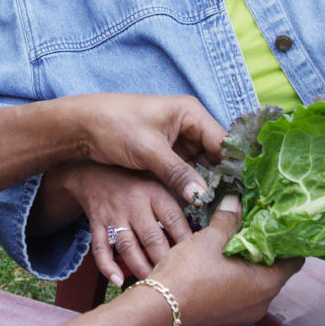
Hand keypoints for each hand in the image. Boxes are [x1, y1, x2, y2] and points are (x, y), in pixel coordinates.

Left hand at [58, 93, 225, 204]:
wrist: (82, 127)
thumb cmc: (114, 126)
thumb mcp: (147, 150)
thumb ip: (176, 173)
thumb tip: (202, 196)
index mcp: (191, 114)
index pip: (224, 141)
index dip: (234, 167)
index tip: (242, 192)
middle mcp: (190, 126)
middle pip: (218, 156)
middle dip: (224, 180)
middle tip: (232, 208)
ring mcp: (180, 142)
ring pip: (205, 168)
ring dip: (209, 187)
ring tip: (219, 211)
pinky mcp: (169, 156)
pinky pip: (189, 174)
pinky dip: (193, 188)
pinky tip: (200, 207)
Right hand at [67, 163, 192, 286]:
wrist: (94, 172)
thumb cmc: (134, 178)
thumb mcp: (158, 178)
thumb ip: (178, 196)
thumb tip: (207, 214)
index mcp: (153, 192)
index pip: (173, 219)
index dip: (185, 239)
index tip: (196, 256)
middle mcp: (134, 204)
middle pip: (151, 237)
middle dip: (164, 260)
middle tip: (176, 279)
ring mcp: (114, 215)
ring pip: (127, 246)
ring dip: (139, 267)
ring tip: (152, 283)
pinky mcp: (97, 224)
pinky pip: (100, 249)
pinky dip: (108, 267)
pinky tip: (118, 281)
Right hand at [141, 196, 302, 325]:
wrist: (159, 309)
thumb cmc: (189, 274)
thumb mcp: (211, 238)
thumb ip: (229, 218)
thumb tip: (236, 201)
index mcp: (267, 283)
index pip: (294, 260)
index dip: (287, 240)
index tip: (277, 224)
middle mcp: (262, 303)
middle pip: (276, 271)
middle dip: (266, 249)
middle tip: (255, 226)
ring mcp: (244, 313)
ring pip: (257, 283)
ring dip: (250, 263)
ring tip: (237, 241)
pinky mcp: (228, 317)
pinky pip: (241, 293)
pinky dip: (237, 277)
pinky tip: (222, 262)